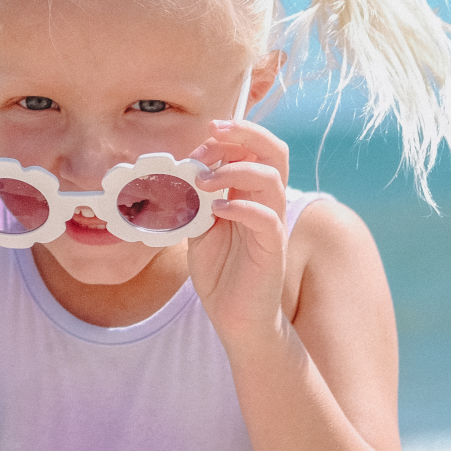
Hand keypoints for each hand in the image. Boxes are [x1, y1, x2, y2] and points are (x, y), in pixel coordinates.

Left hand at [185, 120, 291, 349]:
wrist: (235, 317)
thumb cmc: (220, 272)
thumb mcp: (199, 228)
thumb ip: (193, 201)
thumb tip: (176, 175)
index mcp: (249, 194)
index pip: (254, 149)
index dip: (229, 137)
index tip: (199, 143)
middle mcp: (266, 203)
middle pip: (273, 152)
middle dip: (245, 134)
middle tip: (213, 133)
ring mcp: (272, 224)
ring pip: (271, 179)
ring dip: (235, 170)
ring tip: (204, 180)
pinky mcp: (272, 249)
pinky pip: (267, 218)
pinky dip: (242, 208)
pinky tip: (217, 211)